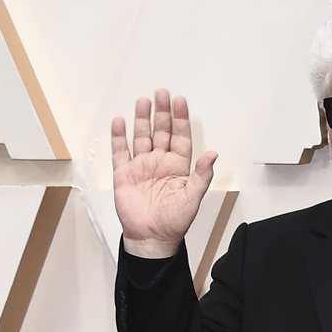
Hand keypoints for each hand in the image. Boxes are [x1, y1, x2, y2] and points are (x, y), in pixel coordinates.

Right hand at [111, 89, 216, 256]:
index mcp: (178, 167)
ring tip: (143, 101)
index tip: (180, 101)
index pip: (180, 137)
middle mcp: (160, 163)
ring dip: (142, 119)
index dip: (180, 119)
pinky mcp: (124, 174)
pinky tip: (119, 121)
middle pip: (161, 132)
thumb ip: (201, 175)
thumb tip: (213, 154)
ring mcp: (141, 167)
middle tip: (161, 93)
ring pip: (141, 137)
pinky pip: (120, 151)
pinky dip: (118, 136)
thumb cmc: (174, 222)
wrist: (152, 238)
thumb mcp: (193, 198)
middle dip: (161, 112)